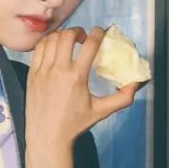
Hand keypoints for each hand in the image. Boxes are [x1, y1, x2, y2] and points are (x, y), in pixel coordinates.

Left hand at [26, 26, 147, 146]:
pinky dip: (47, 42)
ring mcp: (42, 71)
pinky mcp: (32, 74)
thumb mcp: (101, 111)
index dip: (98, 33)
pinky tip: (54, 48)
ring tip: (69, 41)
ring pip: (51, 39)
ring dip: (62, 35)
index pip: (90, 44)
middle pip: (68, 36)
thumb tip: (137, 84)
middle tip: (83, 37)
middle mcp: (58, 71)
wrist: (47, 136)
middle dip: (78, 31)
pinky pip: (38, 49)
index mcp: (76, 78)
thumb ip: (122, 98)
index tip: (101, 31)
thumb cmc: (75, 124)